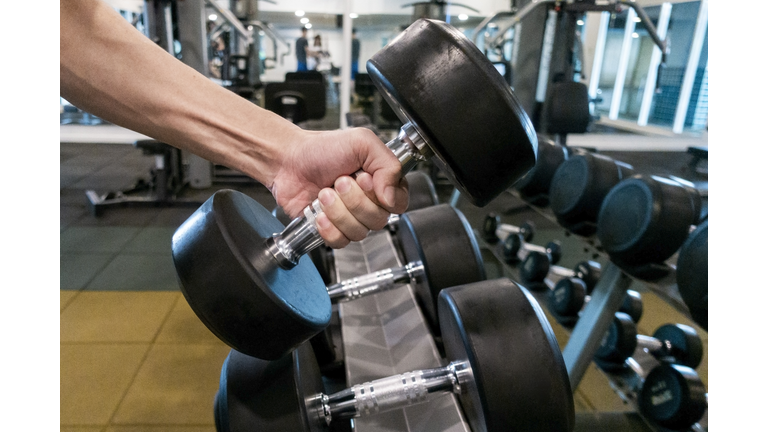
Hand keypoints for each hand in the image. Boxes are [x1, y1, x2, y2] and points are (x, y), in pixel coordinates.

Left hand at [270, 127, 408, 247]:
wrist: (289, 161)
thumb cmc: (323, 149)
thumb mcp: (363, 142)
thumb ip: (388, 165)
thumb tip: (392, 198)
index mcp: (382, 182)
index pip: (399, 203)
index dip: (383, 196)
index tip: (365, 180)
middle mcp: (369, 202)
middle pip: (378, 220)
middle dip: (354, 200)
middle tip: (339, 181)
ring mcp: (351, 218)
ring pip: (359, 232)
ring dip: (338, 211)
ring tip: (325, 193)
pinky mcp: (333, 230)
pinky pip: (341, 242)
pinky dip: (328, 227)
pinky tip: (319, 213)